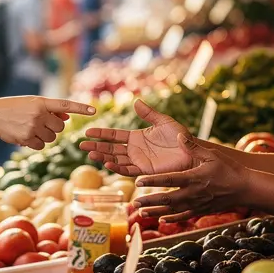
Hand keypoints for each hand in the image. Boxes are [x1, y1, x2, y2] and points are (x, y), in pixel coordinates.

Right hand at [0, 97, 96, 149]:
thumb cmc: (13, 108)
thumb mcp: (31, 104)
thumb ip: (49, 110)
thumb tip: (67, 118)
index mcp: (41, 102)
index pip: (65, 105)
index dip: (80, 108)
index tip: (94, 111)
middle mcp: (39, 113)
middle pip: (60, 128)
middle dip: (54, 128)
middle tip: (41, 124)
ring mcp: (33, 126)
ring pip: (51, 138)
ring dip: (45, 136)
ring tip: (30, 128)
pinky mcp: (26, 138)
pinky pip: (41, 146)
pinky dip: (36, 143)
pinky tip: (25, 136)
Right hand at [79, 99, 195, 175]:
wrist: (191, 152)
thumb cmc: (180, 136)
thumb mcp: (163, 122)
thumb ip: (149, 114)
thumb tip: (135, 101)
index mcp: (136, 137)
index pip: (113, 135)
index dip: (100, 134)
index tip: (87, 132)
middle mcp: (134, 150)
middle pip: (110, 148)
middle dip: (96, 147)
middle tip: (81, 145)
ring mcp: (138, 161)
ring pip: (115, 160)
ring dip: (103, 157)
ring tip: (90, 154)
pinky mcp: (145, 170)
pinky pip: (127, 170)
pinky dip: (116, 168)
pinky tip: (107, 163)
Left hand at [132, 132, 248, 222]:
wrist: (246, 189)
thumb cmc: (229, 169)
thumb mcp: (212, 154)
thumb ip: (193, 147)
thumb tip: (178, 136)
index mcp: (194, 178)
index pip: (169, 180)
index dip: (153, 180)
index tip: (138, 181)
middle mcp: (194, 193)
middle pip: (167, 199)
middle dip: (150, 201)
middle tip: (134, 202)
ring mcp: (197, 204)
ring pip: (173, 211)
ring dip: (156, 212)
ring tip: (140, 212)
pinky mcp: (202, 210)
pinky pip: (184, 217)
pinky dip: (172, 219)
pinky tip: (161, 221)